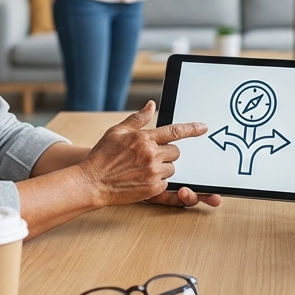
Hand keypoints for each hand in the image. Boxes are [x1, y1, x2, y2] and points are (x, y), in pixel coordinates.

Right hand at [75, 101, 212, 206]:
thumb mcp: (117, 132)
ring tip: (143, 168)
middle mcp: (151, 154)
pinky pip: (167, 183)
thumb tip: (151, 105)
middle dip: (167, 153)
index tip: (202, 127)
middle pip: (175, 152)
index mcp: (144, 138)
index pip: (174, 131)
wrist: (92, 182)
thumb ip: (137, 119)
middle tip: (150, 156)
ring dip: (163, 168)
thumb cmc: (103, 156)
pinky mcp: (153, 188)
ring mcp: (153, 172)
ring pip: (172, 168)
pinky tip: (142, 179)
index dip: (191, 129)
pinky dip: (158, 181)